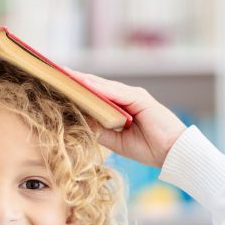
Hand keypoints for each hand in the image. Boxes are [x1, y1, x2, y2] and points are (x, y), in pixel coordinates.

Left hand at [61, 66, 186, 168]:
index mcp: (119, 108)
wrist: (171, 152)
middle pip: (96, 86)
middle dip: (75, 80)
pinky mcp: (140, 98)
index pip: (94, 95)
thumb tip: (78, 123)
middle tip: (53, 72)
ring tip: (63, 74)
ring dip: (82, 79)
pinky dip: (99, 88)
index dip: (76, 90)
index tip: (57, 86)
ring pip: (102, 85)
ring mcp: (133, 95)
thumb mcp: (115, 140)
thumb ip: (99, 130)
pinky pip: (115, 92)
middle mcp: (125, 97)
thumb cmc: (147, 148)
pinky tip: (83, 84)